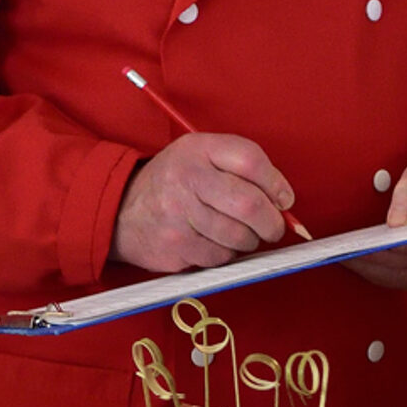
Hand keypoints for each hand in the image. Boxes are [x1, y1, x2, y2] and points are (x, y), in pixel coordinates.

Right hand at [111, 133, 294, 272]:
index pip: (250, 160)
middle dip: (271, 222)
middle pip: (249, 204)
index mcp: (198, 149)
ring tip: (239, 233)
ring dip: (249, 240)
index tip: (284, 199)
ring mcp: (177, 215)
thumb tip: (285, 200)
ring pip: (238, 236)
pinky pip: (220, 257)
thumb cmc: (175, 182)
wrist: (122, 210)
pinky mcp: (175, 246)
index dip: (276, 183)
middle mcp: (186, 179)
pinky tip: (215, 242)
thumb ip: (243, 167)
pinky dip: (227, 254)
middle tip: (273, 227)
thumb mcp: (202, 155)